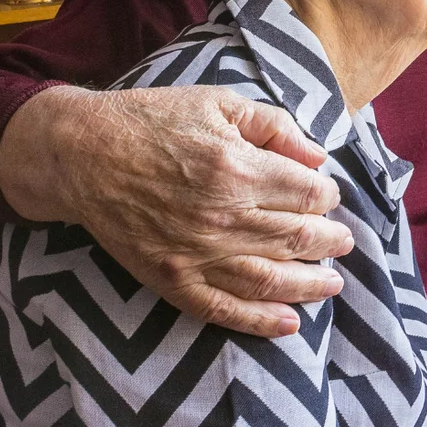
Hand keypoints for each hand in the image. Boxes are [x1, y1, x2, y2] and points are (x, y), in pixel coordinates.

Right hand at [0, 85, 354, 337]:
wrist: (83, 154)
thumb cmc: (155, 120)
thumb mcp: (220, 102)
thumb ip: (275, 126)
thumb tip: (318, 158)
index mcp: (239, 168)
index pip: (308, 193)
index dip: (327, 196)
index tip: (327, 195)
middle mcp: (224, 216)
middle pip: (298, 238)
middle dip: (330, 241)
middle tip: (343, 242)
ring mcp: (198, 254)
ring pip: (272, 279)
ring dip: (310, 285)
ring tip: (332, 284)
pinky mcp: (173, 280)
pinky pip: (224, 309)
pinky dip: (260, 321)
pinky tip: (289, 324)